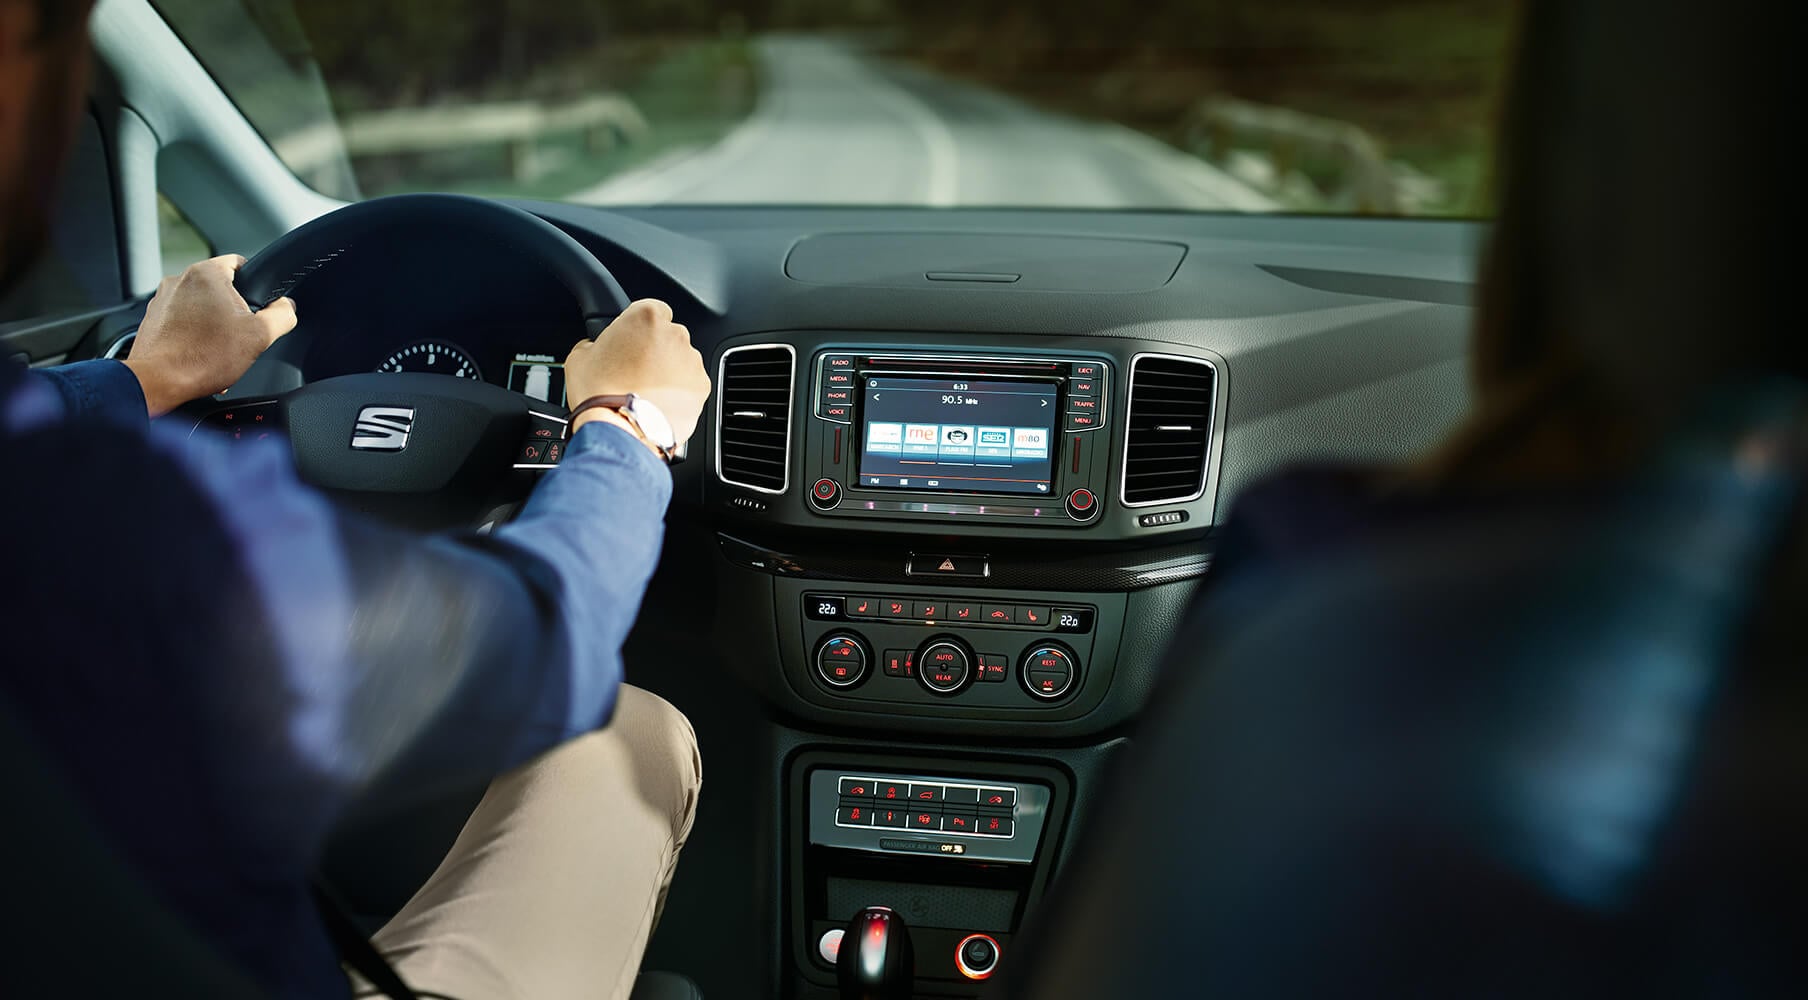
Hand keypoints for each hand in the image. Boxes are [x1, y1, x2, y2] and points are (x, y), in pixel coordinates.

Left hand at [123, 255, 296, 415]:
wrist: (159, 381)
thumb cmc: (202, 358)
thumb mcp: (260, 336)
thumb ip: (282, 315)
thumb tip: (286, 308)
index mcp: (206, 273)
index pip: (240, 263)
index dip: (256, 285)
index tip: (257, 306)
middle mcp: (179, 280)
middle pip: (220, 289)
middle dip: (233, 312)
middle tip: (238, 336)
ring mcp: (161, 299)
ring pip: (200, 306)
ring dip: (213, 325)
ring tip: (217, 350)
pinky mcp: (152, 319)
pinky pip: (181, 321)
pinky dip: (193, 336)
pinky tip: (200, 355)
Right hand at [564, 299, 710, 454]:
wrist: (621, 432)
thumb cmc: (600, 394)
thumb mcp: (579, 357)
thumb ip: (594, 343)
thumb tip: (596, 347)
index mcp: (646, 317)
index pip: (651, 308)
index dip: (639, 327)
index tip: (631, 341)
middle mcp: (675, 335)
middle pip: (668, 335)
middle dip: (655, 350)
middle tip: (634, 370)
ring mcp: (692, 362)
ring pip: (681, 360)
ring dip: (668, 371)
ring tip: (645, 391)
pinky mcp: (702, 388)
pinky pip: (691, 384)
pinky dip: (680, 392)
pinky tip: (659, 403)